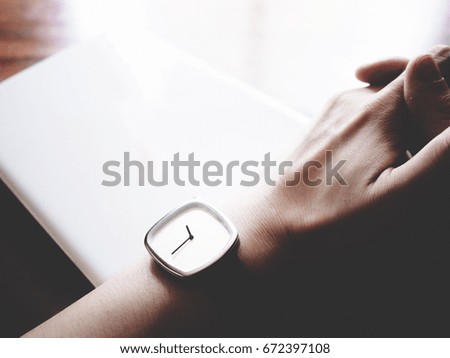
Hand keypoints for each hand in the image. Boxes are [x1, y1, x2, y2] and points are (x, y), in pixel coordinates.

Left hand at [233, 46, 449, 274]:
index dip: (448, 91)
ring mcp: (333, 109)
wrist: (270, 222)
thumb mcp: (395, 197)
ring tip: (397, 161)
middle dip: (428, 106)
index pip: (435, 65)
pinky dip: (379, 126)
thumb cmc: (329, 218)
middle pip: (409, 80)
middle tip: (421, 150)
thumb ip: (438, 157)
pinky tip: (370, 161)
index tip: (444, 122)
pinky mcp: (321, 122)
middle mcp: (354, 98)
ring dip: (403, 117)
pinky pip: (362, 110)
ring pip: (386, 96)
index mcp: (380, 111)